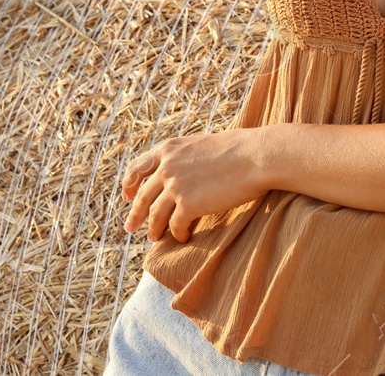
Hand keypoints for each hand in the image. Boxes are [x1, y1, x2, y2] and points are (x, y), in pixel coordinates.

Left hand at [121, 129, 269, 242]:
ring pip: (155, 215)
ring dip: (154, 229)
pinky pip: (175, 226)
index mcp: (169, 149)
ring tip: (155, 239)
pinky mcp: (188, 204)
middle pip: (142, 196)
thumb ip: (184, 158)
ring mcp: (175, 186)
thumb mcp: (202, 145)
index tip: (127, 197)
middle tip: (131, 228)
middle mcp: (167, 167)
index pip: (137, 168)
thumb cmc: (239, 149)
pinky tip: (184, 238)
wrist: (257, 156)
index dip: (129, 185)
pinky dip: (178, 235)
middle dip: (135, 214)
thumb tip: (178, 175)